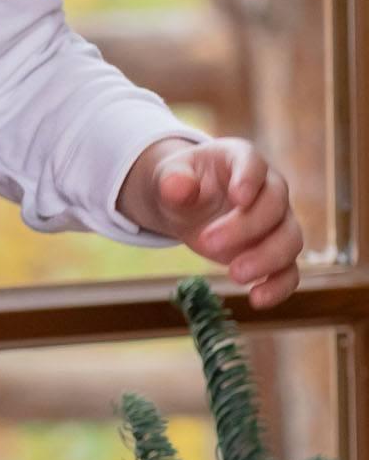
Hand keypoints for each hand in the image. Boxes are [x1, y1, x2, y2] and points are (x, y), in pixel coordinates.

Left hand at [120, 136, 304, 308]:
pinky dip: (279, 287)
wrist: (185, 206)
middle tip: (207, 243)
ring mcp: (277, 221)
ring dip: (266, 259)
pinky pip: (290, 270)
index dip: (250, 179)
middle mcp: (267, 188)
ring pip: (290, 239)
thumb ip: (173, 181)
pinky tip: (257, 300)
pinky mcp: (274, 252)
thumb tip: (178, 187)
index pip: (253, 163)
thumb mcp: (168, 178)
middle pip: (274, 205)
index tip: (238, 198)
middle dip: (245, 227)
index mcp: (239, 159)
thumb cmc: (180, 184)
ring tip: (233, 275)